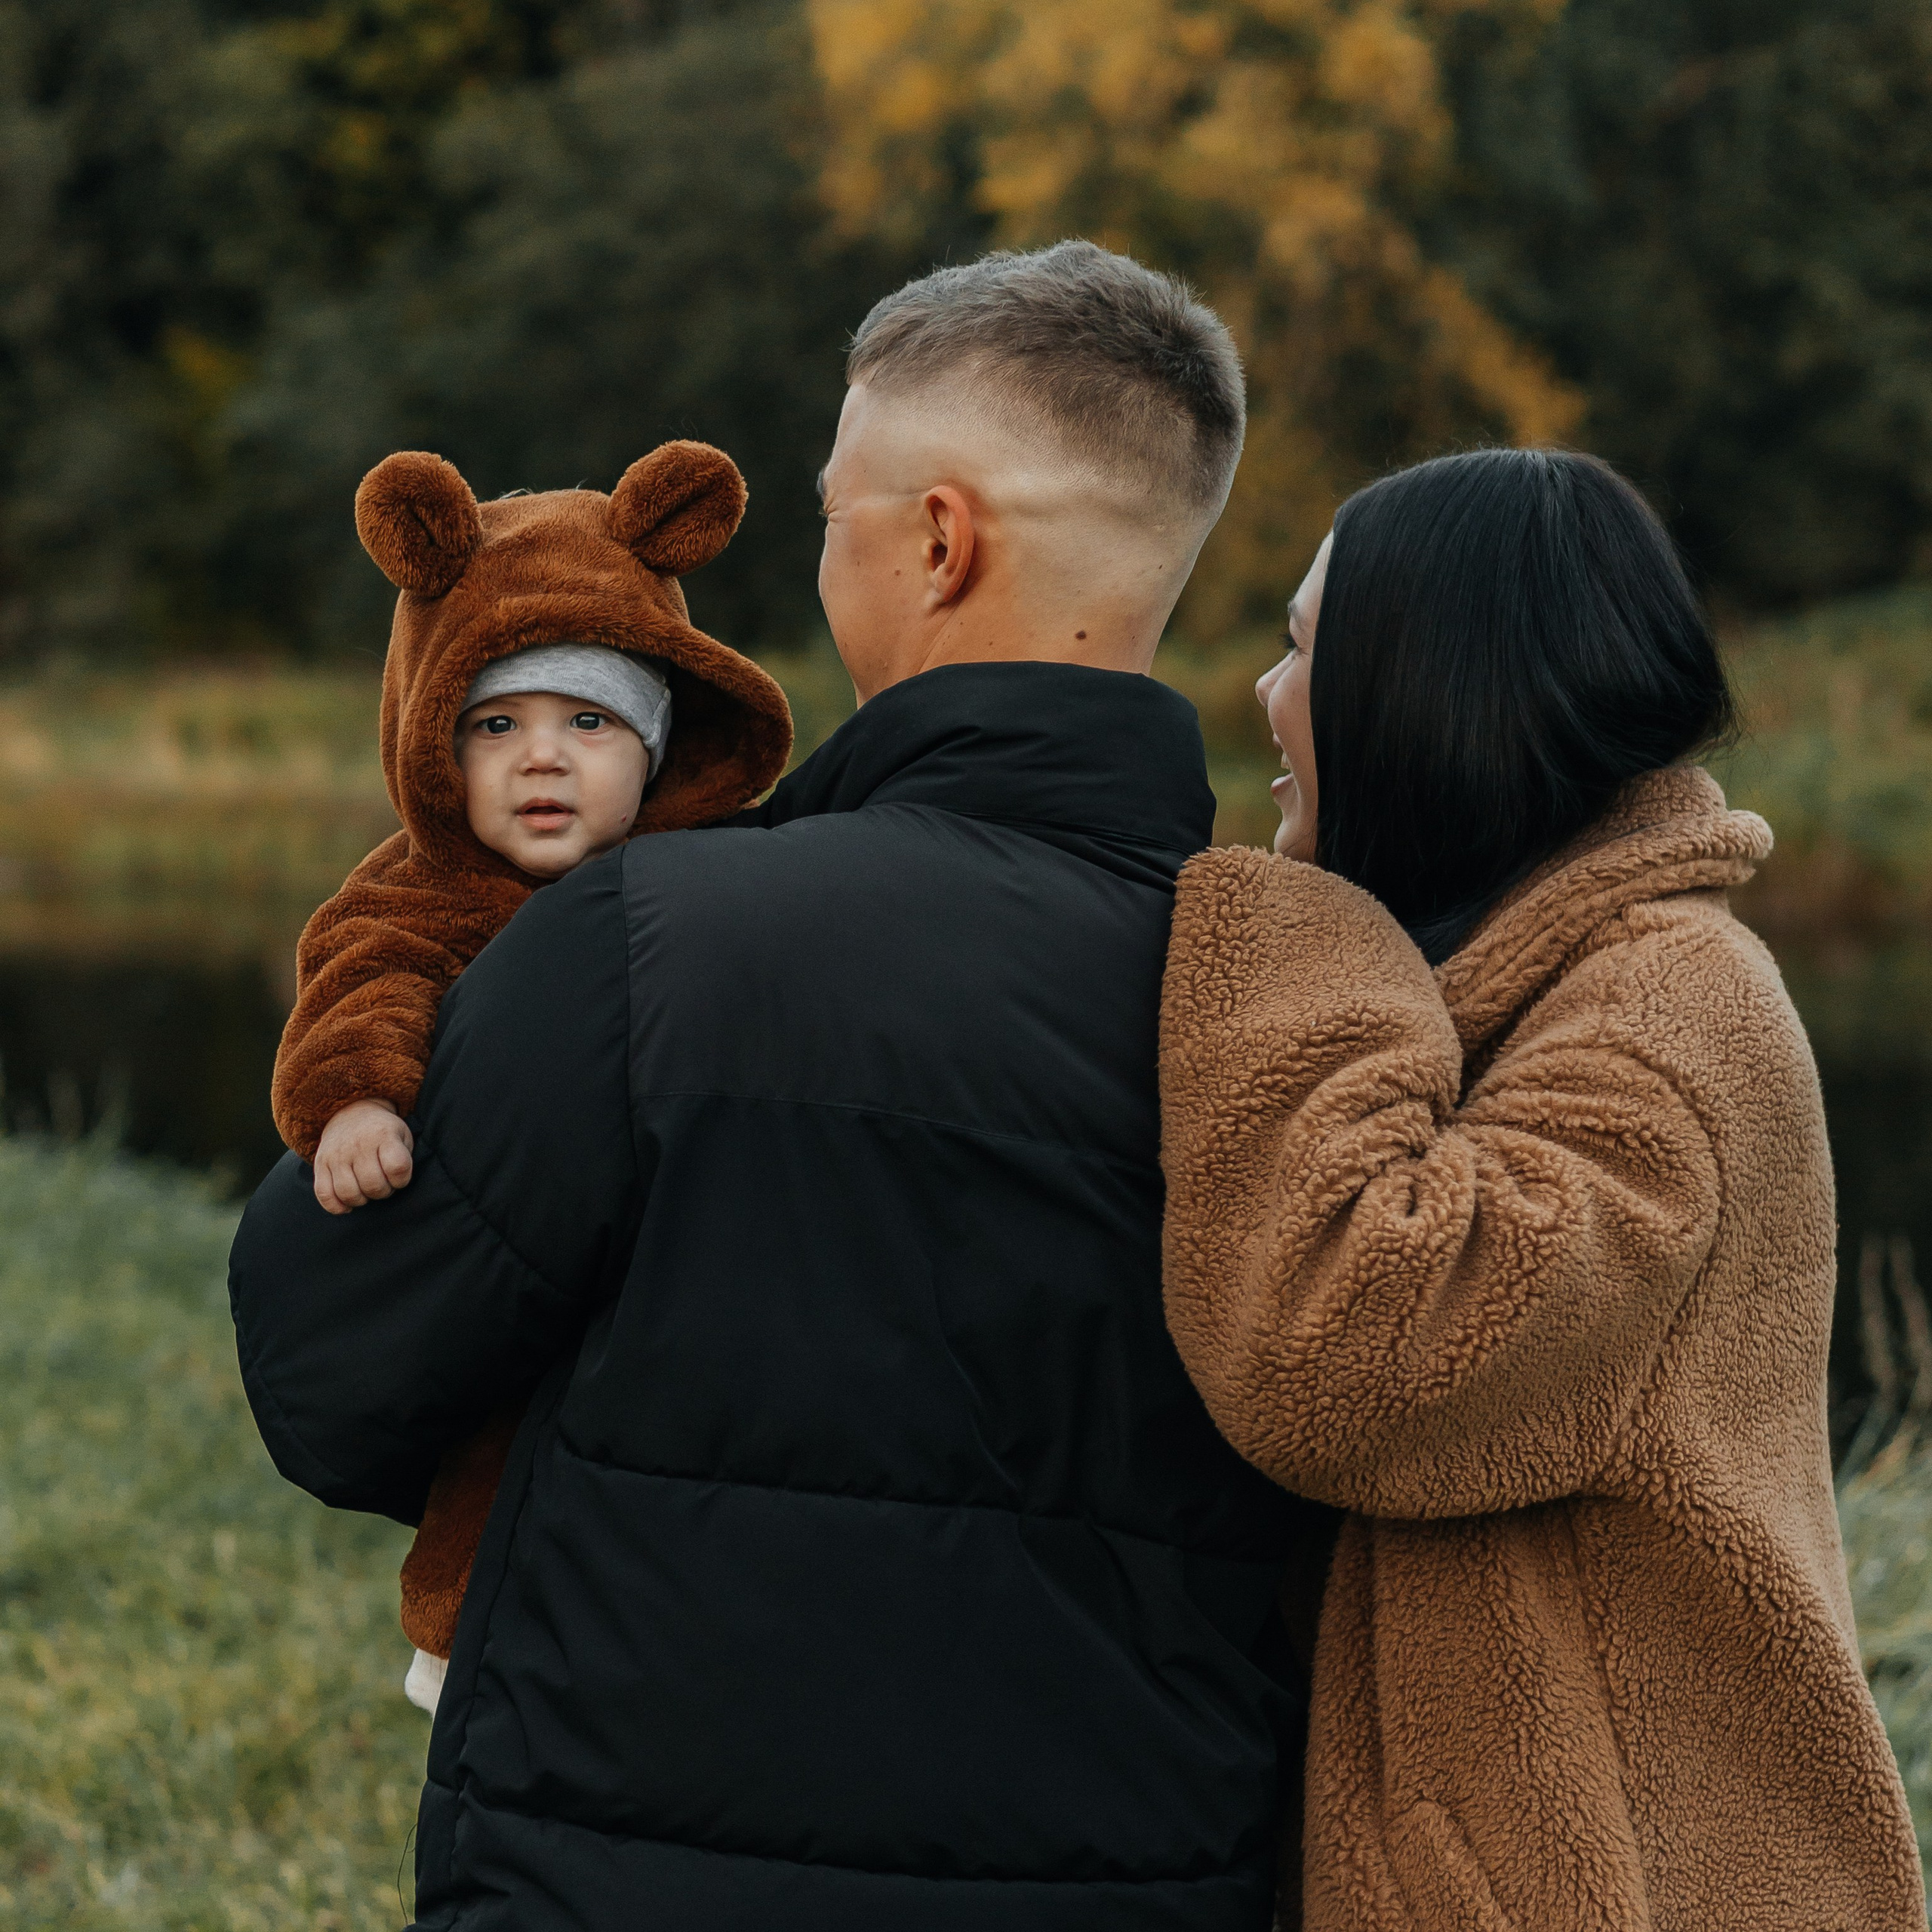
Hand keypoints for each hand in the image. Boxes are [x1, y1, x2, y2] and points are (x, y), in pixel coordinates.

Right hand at [313, 1100, 414, 1214]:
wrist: (352, 1112)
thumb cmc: (383, 1133)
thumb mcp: (401, 1135)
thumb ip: (403, 1160)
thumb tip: (394, 1186)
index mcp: (383, 1134)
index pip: (397, 1167)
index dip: (402, 1180)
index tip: (399, 1177)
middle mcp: (358, 1144)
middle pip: (373, 1185)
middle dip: (383, 1192)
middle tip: (383, 1184)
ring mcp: (336, 1154)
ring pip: (349, 1193)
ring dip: (362, 1200)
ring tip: (366, 1191)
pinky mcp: (320, 1164)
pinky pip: (324, 1194)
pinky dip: (336, 1206)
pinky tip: (347, 1205)